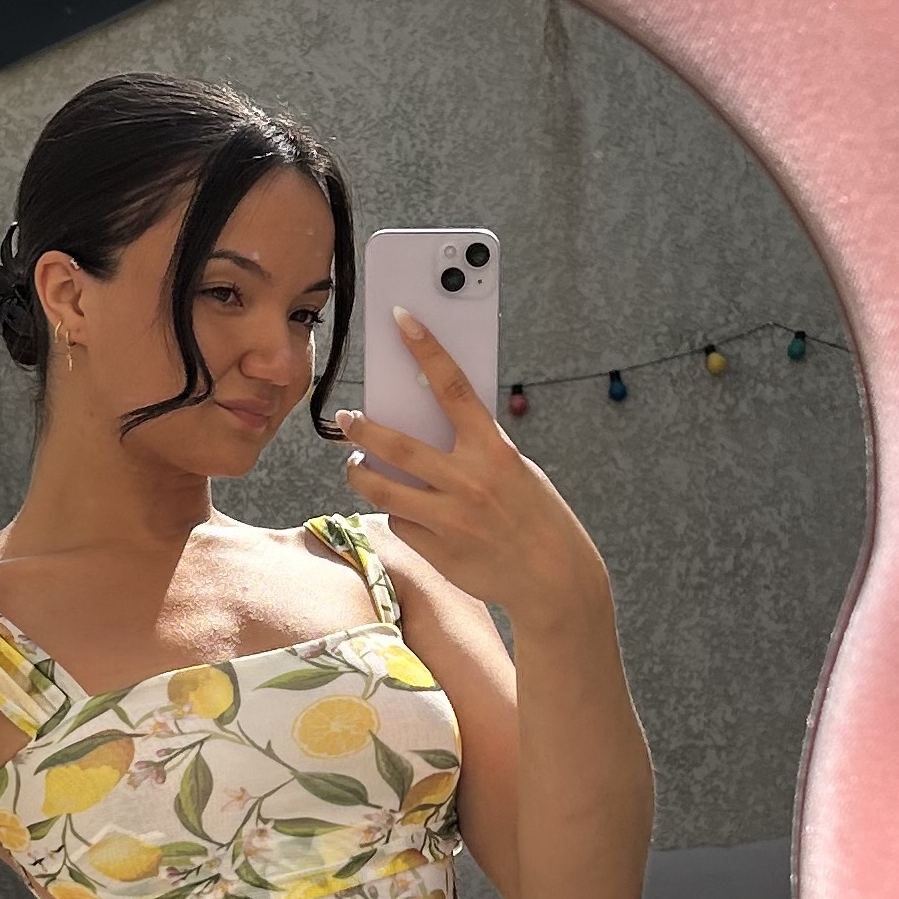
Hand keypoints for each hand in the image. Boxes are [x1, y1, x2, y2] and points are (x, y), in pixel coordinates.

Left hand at [334, 308, 606, 623]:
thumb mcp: (514, 469)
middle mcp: (469, 482)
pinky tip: (403, 510)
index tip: (401, 320)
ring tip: (355, 465)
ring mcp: (451, 520)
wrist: (553, 578)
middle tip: (345, 418)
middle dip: (362, 428)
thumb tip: (427, 426)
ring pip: (383, 490)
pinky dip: (397, 513)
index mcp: (494, 450)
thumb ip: (474, 448)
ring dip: (359, 474)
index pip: (453, 387)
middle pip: (397, 445)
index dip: (426, 348)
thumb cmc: (534, 514)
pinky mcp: (439, 552)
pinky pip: (400, 524)